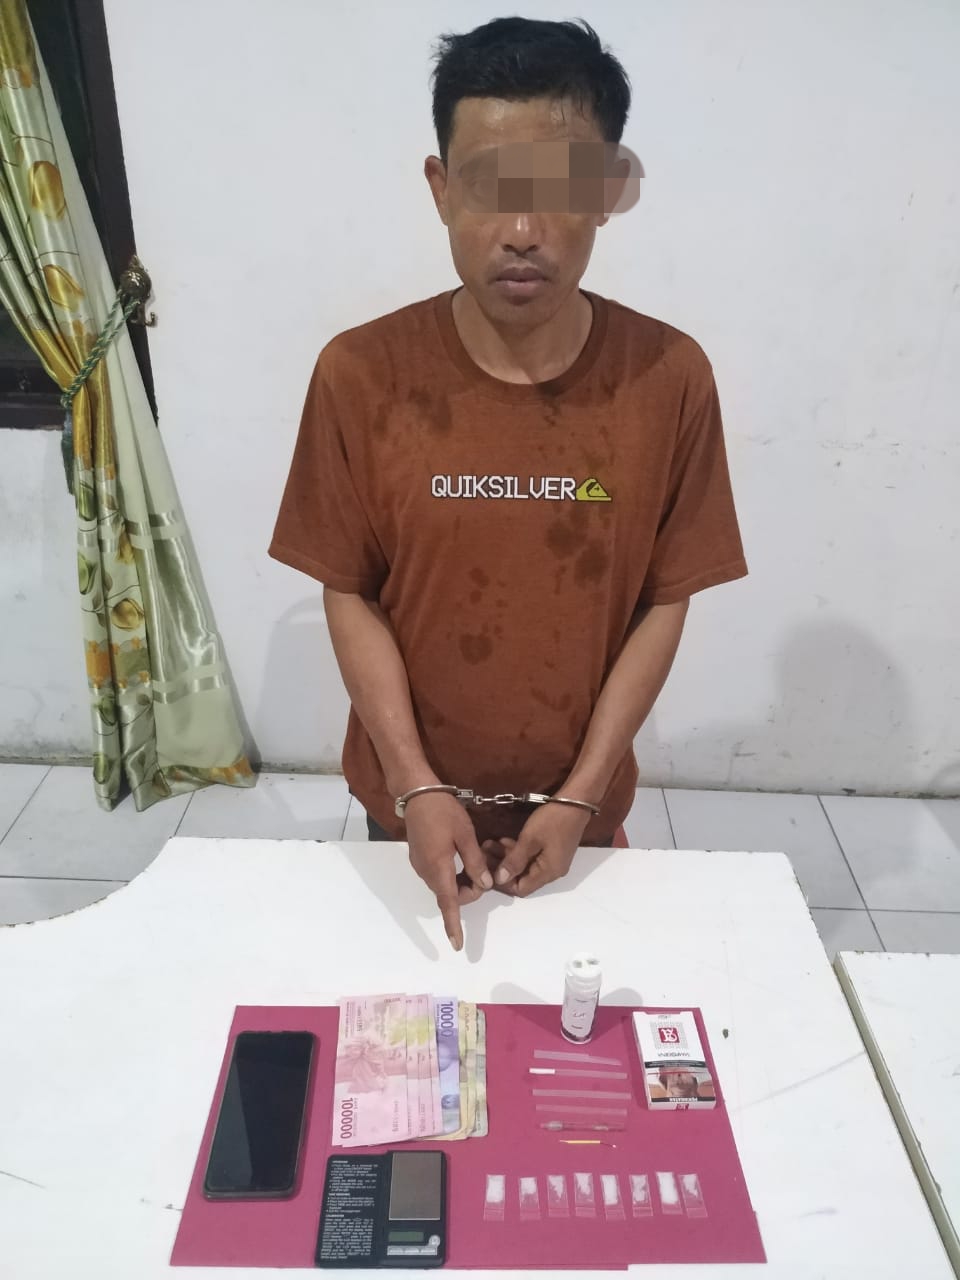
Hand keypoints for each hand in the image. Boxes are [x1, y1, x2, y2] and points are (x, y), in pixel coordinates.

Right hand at [404, 793, 492, 950]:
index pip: (448, 903)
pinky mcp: (419, 858)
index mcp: (438, 868)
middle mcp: (426, 872)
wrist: (417, 793)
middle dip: (469, 890)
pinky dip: (452, 873)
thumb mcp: (466, 834)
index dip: (453, 925)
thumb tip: (485, 884)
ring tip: (475, 859)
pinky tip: (461, 855)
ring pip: (444, 885)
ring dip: (461, 881)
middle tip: (484, 868)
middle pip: (450, 895)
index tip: (457, 944)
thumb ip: (475, 861)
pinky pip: (438, 875)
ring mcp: (420, 865)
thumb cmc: (444, 811)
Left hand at [491, 803, 591, 896]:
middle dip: (501, 866)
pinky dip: (517, 850)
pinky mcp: (552, 849)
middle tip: (484, 853)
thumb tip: (499, 879)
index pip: (521, 889)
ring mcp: (553, 860)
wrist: (576, 802)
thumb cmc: (552, 821)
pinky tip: (503, 840)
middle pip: (522, 877)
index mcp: (548, 872)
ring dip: (507, 856)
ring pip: (525, 865)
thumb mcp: (530, 839)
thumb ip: (514, 860)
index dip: (503, 882)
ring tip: (489, 844)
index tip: (486, 869)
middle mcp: (552, 871)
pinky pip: (531, 856)